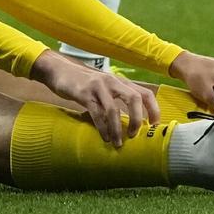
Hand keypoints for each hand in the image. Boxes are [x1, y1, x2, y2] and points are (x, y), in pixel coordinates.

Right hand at [30, 50, 160, 146]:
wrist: (59, 71)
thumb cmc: (84, 83)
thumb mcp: (104, 87)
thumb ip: (116, 98)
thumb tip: (130, 121)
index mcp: (120, 81)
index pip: (145, 93)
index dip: (153, 109)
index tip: (154, 126)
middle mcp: (112, 82)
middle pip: (134, 99)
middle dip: (137, 120)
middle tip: (134, 135)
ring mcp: (98, 87)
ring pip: (113, 109)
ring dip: (117, 129)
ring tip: (118, 143)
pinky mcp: (84, 94)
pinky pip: (96, 113)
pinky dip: (102, 128)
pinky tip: (104, 137)